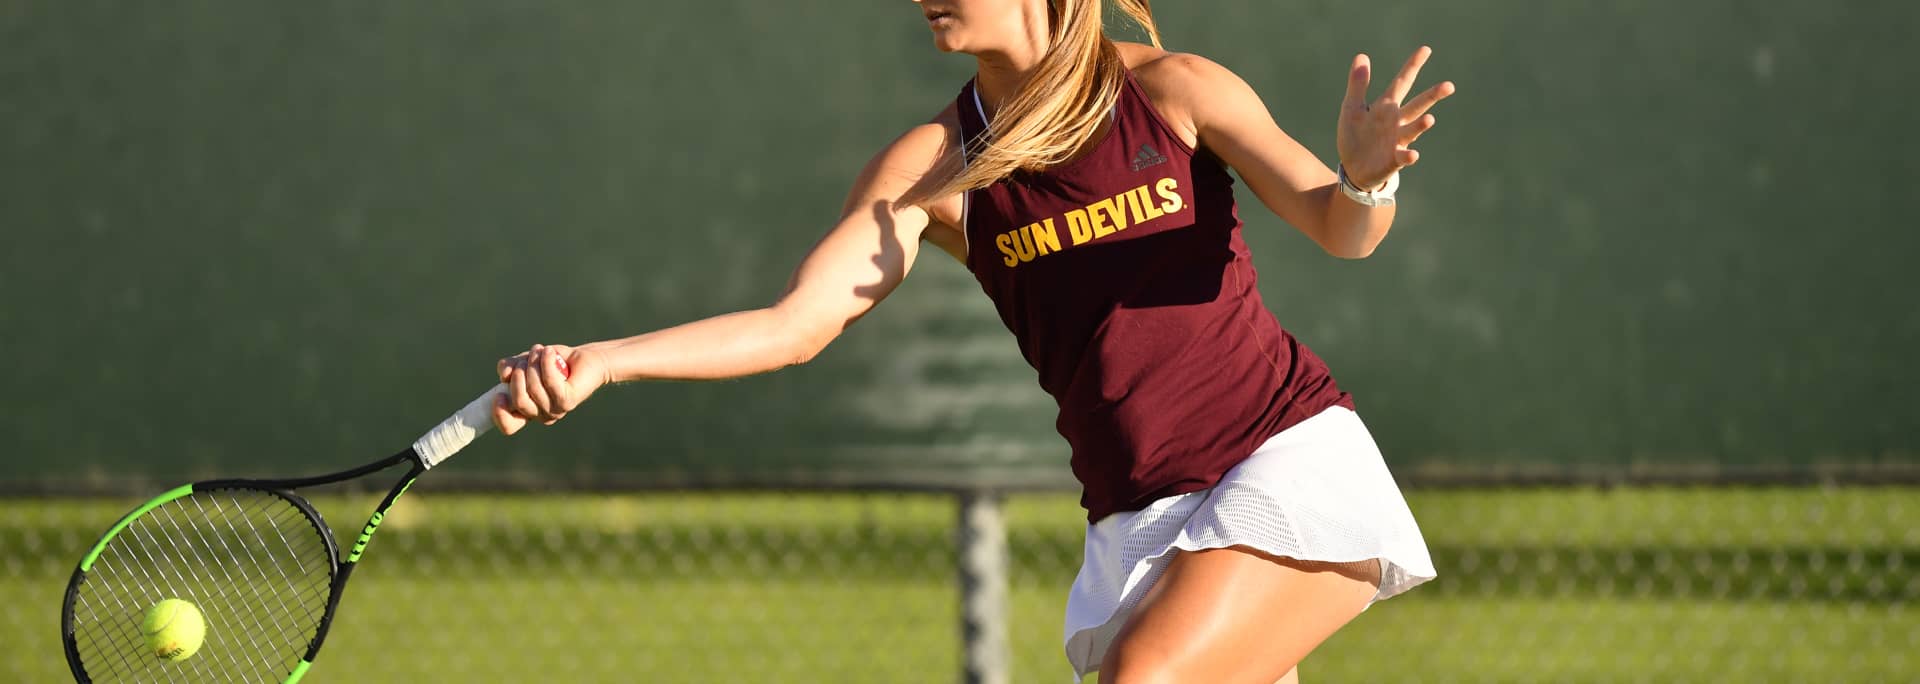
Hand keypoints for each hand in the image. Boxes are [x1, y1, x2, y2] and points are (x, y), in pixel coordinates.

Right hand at [492, 343, 610, 434]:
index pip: (509, 426)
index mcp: (528, 411)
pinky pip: (550, 381)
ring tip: (539, 351)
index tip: (499, 393)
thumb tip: (504, 375)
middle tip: (526, 360)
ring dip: (533, 364)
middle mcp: (541, 415)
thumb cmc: (552, 362)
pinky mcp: (568, 401)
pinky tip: (549, 351)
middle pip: (519, 402)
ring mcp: (556, 410)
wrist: (584, 358)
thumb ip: (510, 367)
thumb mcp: (524, 362)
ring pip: (534, 389)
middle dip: (518, 375)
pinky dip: (546, 362)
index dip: (499, 413)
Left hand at [1336, 46, 1455, 189]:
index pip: (1402, 82)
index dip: (1413, 66)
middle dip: (1432, 96)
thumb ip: (1358, 84)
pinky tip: (1413, 154)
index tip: (1426, 49)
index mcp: (1386, 106)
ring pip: (1413, 130)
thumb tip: (1362, 55)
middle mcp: (1397, 121)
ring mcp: (1397, 141)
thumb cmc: (1356, 136)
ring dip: (1421, 125)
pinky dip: (1408, 155)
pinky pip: (1403, 157)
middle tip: (1449, 86)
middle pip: (1417, 105)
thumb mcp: (1351, 108)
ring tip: (1430, 118)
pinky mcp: (1393, 160)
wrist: (1353, 168)